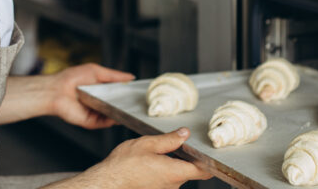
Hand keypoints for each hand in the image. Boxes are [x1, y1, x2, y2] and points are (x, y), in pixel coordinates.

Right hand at [44, 128, 212, 188]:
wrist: (107, 183)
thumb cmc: (123, 166)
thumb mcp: (147, 144)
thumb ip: (169, 139)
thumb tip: (185, 134)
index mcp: (174, 172)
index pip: (204, 170)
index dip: (210, 161)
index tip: (210, 152)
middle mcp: (173, 186)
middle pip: (188, 170)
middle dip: (183, 157)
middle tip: (172, 144)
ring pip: (176, 175)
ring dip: (170, 164)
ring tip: (154, 154)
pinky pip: (165, 180)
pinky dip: (161, 170)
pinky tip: (147, 164)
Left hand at [50, 63, 133, 128]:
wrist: (56, 90)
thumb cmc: (72, 78)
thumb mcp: (96, 71)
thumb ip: (114, 76)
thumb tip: (131, 77)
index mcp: (101, 90)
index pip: (118, 94)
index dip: (128, 94)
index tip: (140, 94)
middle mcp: (99, 103)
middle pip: (118, 106)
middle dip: (128, 105)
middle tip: (140, 103)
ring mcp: (96, 113)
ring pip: (113, 115)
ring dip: (122, 113)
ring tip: (132, 109)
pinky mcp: (91, 122)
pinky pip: (105, 123)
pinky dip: (113, 120)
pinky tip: (119, 115)